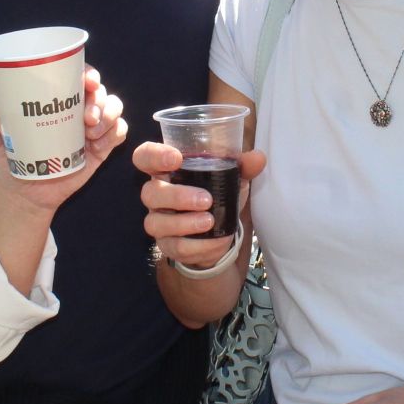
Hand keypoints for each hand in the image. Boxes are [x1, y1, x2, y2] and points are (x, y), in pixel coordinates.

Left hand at [0, 67, 126, 214]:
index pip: (78, 75)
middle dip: (100, 98)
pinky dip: (114, 134)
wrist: (24, 191)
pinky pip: (118, 133)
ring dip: (109, 116)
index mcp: (57, 99)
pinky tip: (98, 144)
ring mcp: (92, 129)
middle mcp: (77, 109)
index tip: (87, 80)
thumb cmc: (12, 156)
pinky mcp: (100, 149)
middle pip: (101, 91)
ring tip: (91, 132)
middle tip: (88, 116)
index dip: (88, 73)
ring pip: (114, 109)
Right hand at [136, 140, 265, 270]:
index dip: (154, 155)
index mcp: (166, 170)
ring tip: (210, 221)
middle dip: (177, 196)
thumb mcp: (231, 178)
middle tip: (206, 199)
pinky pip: (175, 247)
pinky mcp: (166, 245)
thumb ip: (242, 166)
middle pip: (150, 192)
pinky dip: (197, 246)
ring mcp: (158, 221)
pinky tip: (215, 241)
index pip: (145, 156)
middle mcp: (156, 194)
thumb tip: (258, 158)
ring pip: (157, 223)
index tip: (176, 158)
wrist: (218, 233)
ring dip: (184, 223)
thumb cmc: (216, 194)